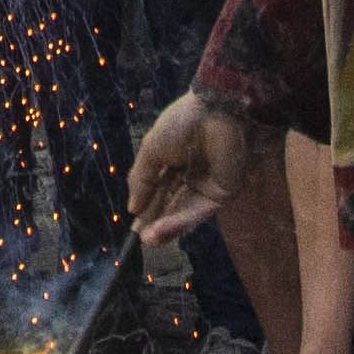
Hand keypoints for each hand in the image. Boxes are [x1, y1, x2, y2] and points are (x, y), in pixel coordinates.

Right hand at [126, 88, 255, 246]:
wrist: (217, 113)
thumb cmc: (182, 123)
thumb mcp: (151, 149)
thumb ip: (141, 179)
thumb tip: (131, 208)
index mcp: (174, 159)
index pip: (158, 188)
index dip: (147, 206)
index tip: (134, 225)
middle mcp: (191, 174)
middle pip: (171, 203)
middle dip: (155, 221)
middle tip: (139, 239)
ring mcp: (207, 186)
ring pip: (183, 211)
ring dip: (165, 227)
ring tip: (147, 240)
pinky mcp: (222, 194)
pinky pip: (198, 211)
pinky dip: (179, 223)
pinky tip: (160, 231)